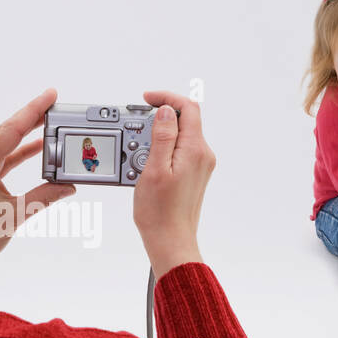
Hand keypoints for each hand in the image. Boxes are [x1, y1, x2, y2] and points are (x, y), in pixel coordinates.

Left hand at [0, 88, 75, 299]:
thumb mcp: (16, 214)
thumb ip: (45, 196)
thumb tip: (67, 186)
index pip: (11, 130)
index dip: (33, 111)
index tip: (50, 96)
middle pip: (5, 130)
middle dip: (30, 116)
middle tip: (53, 104)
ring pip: (1, 142)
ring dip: (24, 133)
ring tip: (47, 123)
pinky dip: (17, 151)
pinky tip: (34, 148)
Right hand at [132, 90, 214, 277]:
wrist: (170, 240)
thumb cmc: (160, 212)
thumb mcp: (154, 168)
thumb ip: (162, 135)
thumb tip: (166, 111)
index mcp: (195, 149)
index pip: (188, 108)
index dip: (167, 97)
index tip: (147, 99)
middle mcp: (202, 155)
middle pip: (184, 120)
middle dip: (158, 118)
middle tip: (135, 128)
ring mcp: (200, 165)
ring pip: (179, 136)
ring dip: (157, 136)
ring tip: (137, 153)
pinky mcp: (193, 174)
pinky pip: (178, 151)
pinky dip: (160, 150)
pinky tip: (145, 164)